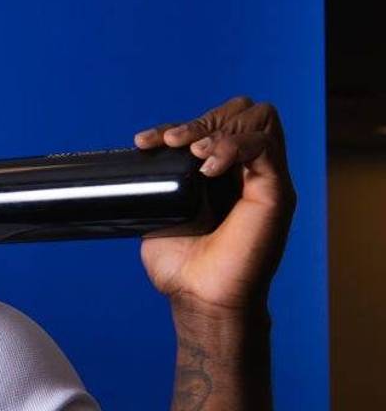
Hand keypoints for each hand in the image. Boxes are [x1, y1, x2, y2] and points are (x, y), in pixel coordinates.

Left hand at [134, 97, 296, 316]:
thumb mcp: (159, 216)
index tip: (143, 143)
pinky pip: (264, 146)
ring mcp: (264, 178)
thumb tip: (134, 163)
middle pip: (238, 112)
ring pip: (257, 119)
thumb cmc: (181, 266)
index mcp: (219, 173)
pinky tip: (208, 167)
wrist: (199, 297)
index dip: (176, 126)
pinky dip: (234, 147)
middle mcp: (245, 170)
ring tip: (192, 154)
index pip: (208, 126)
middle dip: (199, 121)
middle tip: (173, 144)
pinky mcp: (276, 191)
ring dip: (217, 129)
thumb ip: (157, 187)